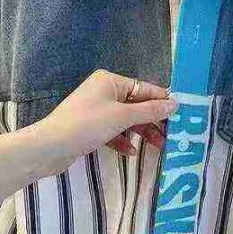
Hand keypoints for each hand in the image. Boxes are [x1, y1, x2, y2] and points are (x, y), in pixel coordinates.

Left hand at [39, 69, 177, 159]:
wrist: (50, 147)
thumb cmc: (88, 124)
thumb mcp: (123, 116)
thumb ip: (150, 111)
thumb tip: (174, 103)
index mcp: (111, 81)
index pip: (144, 88)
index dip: (162, 101)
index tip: (181, 115)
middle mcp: (103, 91)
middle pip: (136, 104)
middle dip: (153, 120)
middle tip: (171, 135)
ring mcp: (95, 110)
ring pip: (126, 119)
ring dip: (141, 132)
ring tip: (158, 146)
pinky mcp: (89, 127)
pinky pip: (113, 131)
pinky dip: (123, 140)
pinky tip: (131, 152)